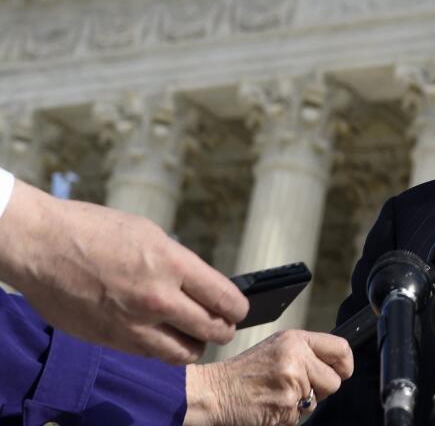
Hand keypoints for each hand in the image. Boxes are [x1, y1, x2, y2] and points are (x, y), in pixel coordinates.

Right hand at [0, 180, 248, 362]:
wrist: (42, 246)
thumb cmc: (96, 231)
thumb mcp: (151, 236)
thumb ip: (180, 265)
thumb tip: (202, 287)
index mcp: (172, 264)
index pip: (224, 298)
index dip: (238, 308)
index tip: (240, 310)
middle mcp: (157, 298)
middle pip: (211, 329)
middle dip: (223, 329)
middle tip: (224, 326)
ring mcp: (132, 323)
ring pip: (184, 352)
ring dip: (195, 346)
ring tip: (196, 337)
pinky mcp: (110, 339)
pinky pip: (151, 354)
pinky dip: (164, 350)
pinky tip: (165, 338)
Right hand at [184, 330, 353, 425]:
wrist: (214, 392)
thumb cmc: (244, 373)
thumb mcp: (277, 348)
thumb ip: (306, 353)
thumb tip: (337, 364)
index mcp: (296, 340)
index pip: (341, 348)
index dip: (345, 365)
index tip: (341, 372)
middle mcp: (296, 358)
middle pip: (334, 382)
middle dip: (320, 390)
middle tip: (295, 388)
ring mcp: (292, 383)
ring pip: (316, 403)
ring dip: (301, 405)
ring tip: (277, 395)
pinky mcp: (286, 407)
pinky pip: (299, 418)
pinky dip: (287, 417)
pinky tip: (270, 406)